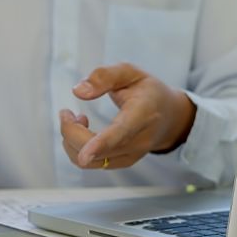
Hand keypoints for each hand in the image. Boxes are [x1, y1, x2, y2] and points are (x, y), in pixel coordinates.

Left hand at [59, 63, 195, 169]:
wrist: (170, 116)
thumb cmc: (148, 91)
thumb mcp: (130, 72)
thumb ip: (104, 76)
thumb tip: (78, 91)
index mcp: (143, 113)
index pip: (121, 132)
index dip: (101, 144)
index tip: (84, 154)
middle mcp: (139, 140)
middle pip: (97, 150)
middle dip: (71, 132)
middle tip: (66, 112)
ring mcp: (132, 155)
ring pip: (91, 161)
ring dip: (72, 141)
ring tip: (77, 119)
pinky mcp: (122, 162)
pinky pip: (92, 164)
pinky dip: (78, 149)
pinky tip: (83, 130)